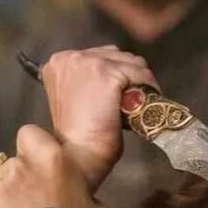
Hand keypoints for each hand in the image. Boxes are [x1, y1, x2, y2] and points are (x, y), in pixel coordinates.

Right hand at [43, 46, 159, 190]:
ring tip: (141, 101)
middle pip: (117, 55)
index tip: (126, 89)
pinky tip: (148, 103)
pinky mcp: (107, 73)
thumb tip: (119, 77)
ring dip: (140, 80)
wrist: (78, 153)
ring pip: (131, 62)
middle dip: (130, 75)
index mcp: (59, 61)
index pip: (101, 55)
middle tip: (137, 97)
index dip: (118, 71)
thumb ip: (89, 81)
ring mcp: (88, 62)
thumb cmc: (77, 134)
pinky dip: (149, 87)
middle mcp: (70, 56)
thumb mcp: (76, 97)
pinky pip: (140, 74)